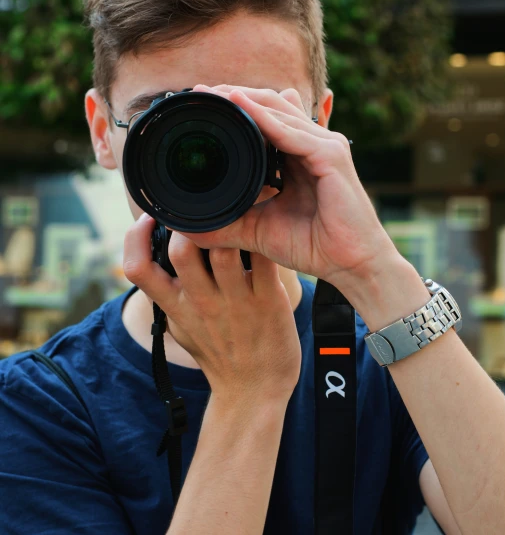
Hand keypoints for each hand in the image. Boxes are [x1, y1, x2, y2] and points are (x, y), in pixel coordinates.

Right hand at [123, 213, 301, 406]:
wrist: (254, 392)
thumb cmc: (218, 353)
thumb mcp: (181, 326)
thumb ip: (168, 294)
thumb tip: (155, 258)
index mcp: (176, 306)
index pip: (137, 268)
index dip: (135, 237)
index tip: (149, 217)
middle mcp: (201, 302)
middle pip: (180, 250)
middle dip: (185, 223)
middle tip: (200, 212)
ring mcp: (236, 302)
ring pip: (224, 251)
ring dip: (227, 227)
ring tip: (233, 216)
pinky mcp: (268, 301)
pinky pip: (264, 260)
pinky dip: (262, 239)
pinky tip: (262, 230)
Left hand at [178, 84, 400, 291]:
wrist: (350, 266)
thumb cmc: (313, 245)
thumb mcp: (258, 229)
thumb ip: (228, 221)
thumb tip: (187, 226)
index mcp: (297, 153)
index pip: (265, 116)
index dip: (235, 105)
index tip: (201, 101)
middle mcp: (312, 142)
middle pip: (271, 104)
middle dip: (235, 94)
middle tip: (201, 90)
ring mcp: (324, 145)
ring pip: (280, 110)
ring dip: (245, 100)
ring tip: (214, 93)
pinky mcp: (331, 156)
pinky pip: (292, 132)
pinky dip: (265, 119)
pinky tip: (241, 106)